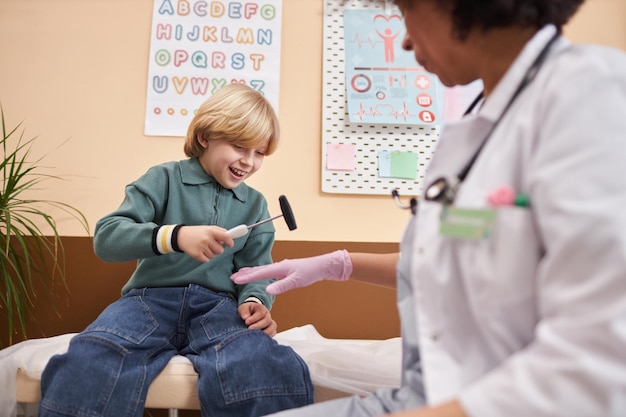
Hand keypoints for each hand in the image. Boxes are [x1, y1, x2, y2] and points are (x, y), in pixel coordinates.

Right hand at [177, 225, 233, 261]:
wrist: (180, 236)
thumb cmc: (197, 232)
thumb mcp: (208, 228)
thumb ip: (219, 231)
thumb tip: (229, 237)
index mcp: (211, 231)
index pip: (226, 237)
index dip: (230, 242)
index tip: (231, 245)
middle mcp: (207, 239)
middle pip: (220, 250)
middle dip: (217, 249)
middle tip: (211, 245)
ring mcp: (201, 247)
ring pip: (213, 256)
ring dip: (210, 253)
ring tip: (203, 247)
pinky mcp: (196, 254)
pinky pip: (207, 260)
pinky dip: (204, 257)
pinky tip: (200, 251)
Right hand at [231, 250, 352, 293]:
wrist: (322, 266)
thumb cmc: (310, 272)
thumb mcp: (296, 281)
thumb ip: (281, 286)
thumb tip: (267, 290)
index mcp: (279, 268)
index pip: (259, 273)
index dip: (246, 277)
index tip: (234, 279)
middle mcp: (279, 266)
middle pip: (258, 269)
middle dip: (245, 273)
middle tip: (233, 276)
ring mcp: (282, 267)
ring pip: (263, 269)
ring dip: (252, 272)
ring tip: (242, 274)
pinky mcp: (286, 270)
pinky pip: (269, 271)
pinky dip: (261, 272)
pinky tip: (261, 275)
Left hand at [238, 302, 276, 336]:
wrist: (250, 314)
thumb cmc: (247, 311)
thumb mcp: (243, 308)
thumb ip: (244, 311)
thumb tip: (245, 317)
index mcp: (261, 308)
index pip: (261, 313)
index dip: (254, 318)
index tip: (246, 322)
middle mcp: (267, 315)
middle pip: (267, 320)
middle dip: (258, 326)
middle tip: (249, 329)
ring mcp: (270, 322)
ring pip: (272, 327)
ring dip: (265, 332)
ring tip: (256, 336)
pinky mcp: (271, 329)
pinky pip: (273, 333)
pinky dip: (268, 336)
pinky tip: (259, 339)